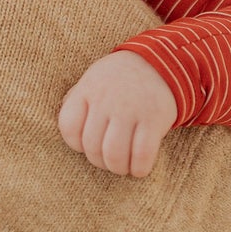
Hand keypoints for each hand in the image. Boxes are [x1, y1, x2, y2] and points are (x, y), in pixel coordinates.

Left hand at [58, 51, 177, 177]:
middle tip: (108, 160)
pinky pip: (142, 154)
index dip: (75, 144)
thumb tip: (69, 129)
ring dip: (117, 168)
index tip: (86, 145)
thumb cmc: (120, 78)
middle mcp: (106, 100)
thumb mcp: (93, 79)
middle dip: (99, 161)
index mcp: (88, 90)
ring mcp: (130, 110)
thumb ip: (77, 100)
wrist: (162, 63)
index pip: (68, 126)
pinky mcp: (154, 119)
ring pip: (114, 155)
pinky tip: (139, 168)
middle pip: (92, 146)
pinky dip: (139, 169)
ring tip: (122, 167)